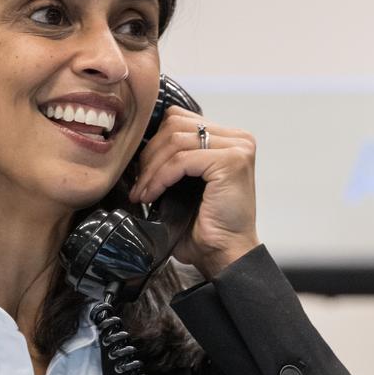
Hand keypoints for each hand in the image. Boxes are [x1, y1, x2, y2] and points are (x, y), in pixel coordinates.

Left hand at [128, 105, 259, 278]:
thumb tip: (136, 146)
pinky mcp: (231, 162)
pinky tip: (152, 196)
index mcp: (228, 139)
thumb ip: (173, 159)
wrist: (224, 254)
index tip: (140, 173)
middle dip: (149, 155)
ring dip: (152, 169)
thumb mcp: (185, 185)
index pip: (179, 120)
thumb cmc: (203, 227)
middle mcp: (238, 138)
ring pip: (175, 140)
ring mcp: (237, 148)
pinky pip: (181, 160)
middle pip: (175, 124)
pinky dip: (160, 178)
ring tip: (143, 194)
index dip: (153, 143)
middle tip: (139, 186)